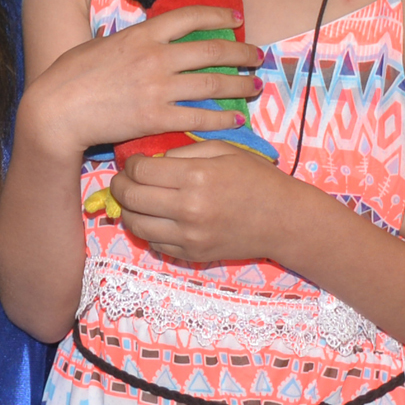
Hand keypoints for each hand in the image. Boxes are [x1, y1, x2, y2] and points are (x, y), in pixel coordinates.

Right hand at [20, 5, 264, 159]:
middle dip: (241, 53)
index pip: (190, 17)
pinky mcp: (155, 118)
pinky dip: (222, 118)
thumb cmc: (68, 76)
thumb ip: (126, 42)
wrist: (55, 110)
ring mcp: (157, 88)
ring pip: (212, 84)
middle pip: (211, 51)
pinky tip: (236, 119)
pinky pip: (198, 116)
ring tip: (254, 86)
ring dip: (239, 85)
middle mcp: (155, 58)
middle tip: (257, 56)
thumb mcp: (98, 45)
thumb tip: (137, 39)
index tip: (236, 21)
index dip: (219, 16)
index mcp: (141, 35)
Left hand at [109, 140, 309, 263]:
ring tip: (135, 200)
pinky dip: (148, 229)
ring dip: (128, 210)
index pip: (140, 171)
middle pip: (131, 197)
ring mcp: (189, 236)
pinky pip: (154, 243)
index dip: (130, 164)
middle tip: (124, 180)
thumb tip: (151, 159)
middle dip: (120, 185)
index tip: (134, 162)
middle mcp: (188, 209)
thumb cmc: (257, 179)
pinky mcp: (192, 254)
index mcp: (196, 177)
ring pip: (135, 225)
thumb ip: (184, 151)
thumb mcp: (224, 150)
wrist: (285, 220)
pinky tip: (155, 217)